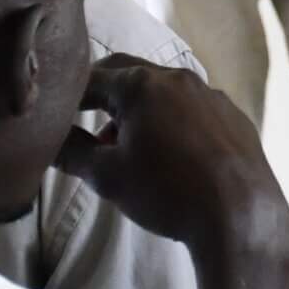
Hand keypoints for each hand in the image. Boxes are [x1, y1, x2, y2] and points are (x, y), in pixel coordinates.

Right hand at [57, 56, 288, 272]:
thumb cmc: (166, 191)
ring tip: (121, 146)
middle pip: (128, 76)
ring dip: (136, 110)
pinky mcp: (233, 115)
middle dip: (102, 96)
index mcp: (143, 85)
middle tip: (81, 120)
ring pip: (162, 92)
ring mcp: (211, 94)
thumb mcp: (107, 176)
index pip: (92, 80)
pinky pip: (192, 108)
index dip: (67, 98)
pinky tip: (167, 153)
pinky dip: (170, 120)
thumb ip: (72, 152)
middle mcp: (179, 78)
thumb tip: (49, 141)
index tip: (52, 116)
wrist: (239, 213)